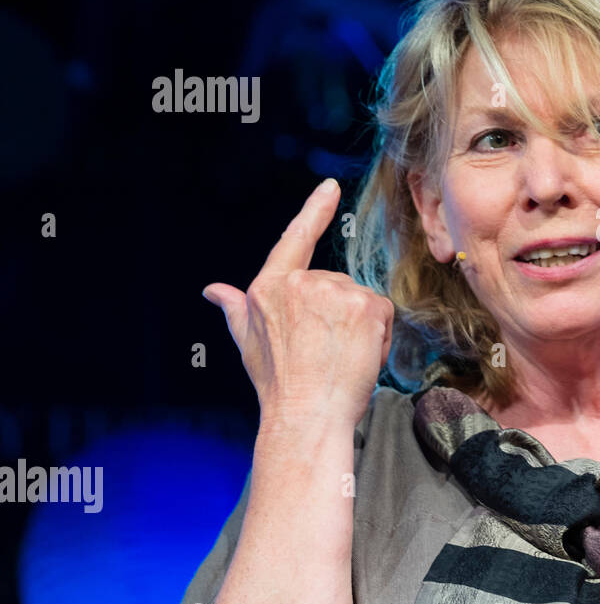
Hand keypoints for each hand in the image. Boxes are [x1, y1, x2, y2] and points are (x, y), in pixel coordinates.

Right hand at [201, 178, 395, 430]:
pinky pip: (382, 312)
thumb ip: (235, 308)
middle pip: (337, 284)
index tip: (330, 187)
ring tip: (339, 357)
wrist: (307, 415)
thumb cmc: (280, 385)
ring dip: (360, 326)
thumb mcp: (248, 343)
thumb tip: (213, 290)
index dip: (314, 210)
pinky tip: (359, 355)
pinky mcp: (364, 305)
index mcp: (269, 288)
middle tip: (326, 351)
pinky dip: (379, 334)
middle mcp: (300, 283)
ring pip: (361, 299)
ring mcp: (334, 291)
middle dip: (339, 314)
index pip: (296, 239)